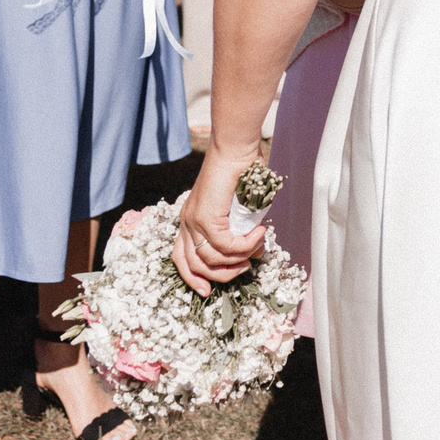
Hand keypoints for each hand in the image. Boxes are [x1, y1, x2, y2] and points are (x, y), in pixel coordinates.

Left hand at [171, 148, 267, 293]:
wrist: (234, 148)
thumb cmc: (240, 171)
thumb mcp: (237, 208)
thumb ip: (240, 230)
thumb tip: (253, 252)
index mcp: (189, 220)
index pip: (180, 259)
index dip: (192, 279)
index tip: (207, 292)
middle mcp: (186, 222)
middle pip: (195, 266)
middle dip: (222, 275)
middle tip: (245, 267)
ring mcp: (194, 220)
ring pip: (212, 259)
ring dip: (238, 259)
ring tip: (256, 248)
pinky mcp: (206, 217)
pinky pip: (225, 245)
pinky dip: (245, 245)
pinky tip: (259, 234)